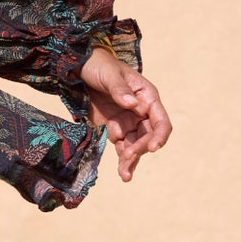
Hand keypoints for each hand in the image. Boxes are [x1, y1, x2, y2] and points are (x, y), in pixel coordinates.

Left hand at [79, 46, 170, 181]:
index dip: (160, 135)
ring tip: (125, 175)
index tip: (153, 148)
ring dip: (132, 160)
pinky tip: (122, 171)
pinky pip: (122, 146)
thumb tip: (133, 104)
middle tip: (128, 158)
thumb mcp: (110, 75)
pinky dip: (122, 158)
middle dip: (140, 149)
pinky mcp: (115, 128)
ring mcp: (128, 121)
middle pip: (148, 136)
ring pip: (136, 145)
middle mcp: (141, 112)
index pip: (160, 120)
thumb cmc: (100, 66)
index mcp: (147, 97)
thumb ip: (120, 89)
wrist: (80, 68)